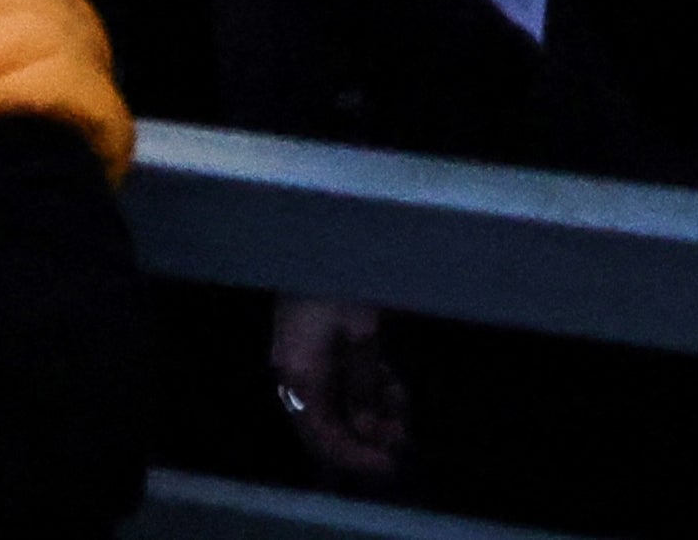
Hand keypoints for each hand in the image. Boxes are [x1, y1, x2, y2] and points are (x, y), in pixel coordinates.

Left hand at [0, 115, 145, 539]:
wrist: (33, 195)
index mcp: (2, 391)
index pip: (20, 506)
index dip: (15, 533)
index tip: (5, 535)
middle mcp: (66, 384)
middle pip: (78, 506)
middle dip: (59, 527)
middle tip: (38, 527)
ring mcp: (114, 368)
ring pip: (121, 481)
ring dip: (94, 509)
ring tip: (67, 511)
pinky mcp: (146, 351)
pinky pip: (144, 438)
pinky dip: (122, 466)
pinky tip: (98, 471)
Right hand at [270, 294, 406, 484]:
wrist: (315, 231)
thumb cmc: (340, 279)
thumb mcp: (361, 332)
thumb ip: (364, 385)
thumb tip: (369, 432)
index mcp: (300, 376)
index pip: (324, 438)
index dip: (358, 458)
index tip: (392, 465)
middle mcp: (293, 375)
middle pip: (327, 426)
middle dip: (368, 435)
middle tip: (404, 437)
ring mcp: (300, 359)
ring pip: (335, 404)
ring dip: (370, 410)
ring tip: (403, 407)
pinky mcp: (310, 345)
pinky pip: (335, 381)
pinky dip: (363, 387)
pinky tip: (390, 384)